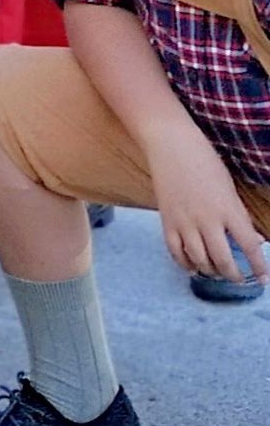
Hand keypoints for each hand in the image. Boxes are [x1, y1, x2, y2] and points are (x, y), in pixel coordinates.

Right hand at [147, 130, 267, 283]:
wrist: (170, 145)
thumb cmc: (205, 162)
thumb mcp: (229, 189)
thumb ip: (240, 217)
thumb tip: (253, 241)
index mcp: (228, 209)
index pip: (248, 246)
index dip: (258, 266)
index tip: (263, 278)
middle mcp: (206, 220)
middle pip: (222, 259)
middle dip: (233, 275)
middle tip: (239, 279)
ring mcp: (184, 221)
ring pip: (199, 259)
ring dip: (211, 271)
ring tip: (217, 273)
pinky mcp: (166, 221)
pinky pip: (175, 251)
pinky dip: (185, 264)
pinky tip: (193, 267)